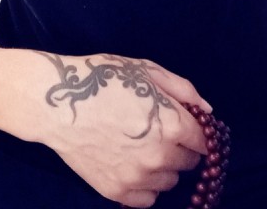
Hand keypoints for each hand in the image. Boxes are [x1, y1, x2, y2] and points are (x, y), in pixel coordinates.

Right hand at [32, 52, 211, 207]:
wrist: (59, 103)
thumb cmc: (103, 80)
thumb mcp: (146, 70)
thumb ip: (183, 90)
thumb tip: (207, 111)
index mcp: (171, 124)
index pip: (203, 141)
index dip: (195, 131)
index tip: (184, 126)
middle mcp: (159, 156)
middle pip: (189, 162)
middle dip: (179, 147)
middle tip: (156, 130)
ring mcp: (138, 177)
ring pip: (169, 180)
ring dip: (162, 167)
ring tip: (140, 145)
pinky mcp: (117, 192)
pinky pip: (148, 198)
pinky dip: (145, 184)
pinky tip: (130, 164)